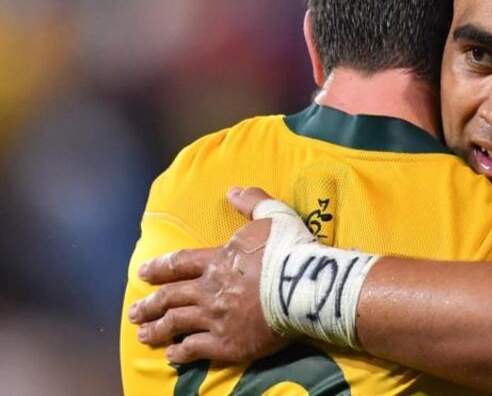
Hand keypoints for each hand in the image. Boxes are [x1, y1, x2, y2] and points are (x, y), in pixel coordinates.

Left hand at [128, 187, 288, 362]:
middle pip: (171, 297)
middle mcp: (209, 289)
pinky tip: (172, 355)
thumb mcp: (273, 215)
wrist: (304, 286)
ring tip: (143, 335)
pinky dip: (181, 352)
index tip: (143, 274)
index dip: (159, 268)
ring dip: (157, 329)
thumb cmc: (290, 249)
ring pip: (176, 324)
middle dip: (149, 305)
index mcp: (217, 260)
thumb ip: (252, 201)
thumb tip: (233, 190)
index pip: (179, 263)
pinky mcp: (227, 343)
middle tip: (134, 312)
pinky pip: (195, 349)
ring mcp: (215, 318)